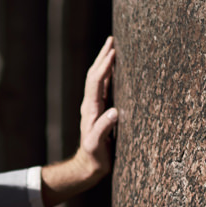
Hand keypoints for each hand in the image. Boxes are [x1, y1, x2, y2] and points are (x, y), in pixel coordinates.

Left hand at [75, 36, 118, 181]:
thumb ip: (103, 129)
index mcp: (91, 109)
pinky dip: (110, 75)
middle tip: (112, 40)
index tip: (113, 51)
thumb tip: (115, 112)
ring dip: (105, 63)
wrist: (89, 166)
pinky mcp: (101, 111)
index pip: (96, 82)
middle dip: (103, 57)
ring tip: (114, 48)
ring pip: (99, 79)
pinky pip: (105, 88)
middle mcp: (91, 105)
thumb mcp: (97, 146)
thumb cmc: (94, 157)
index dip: (104, 66)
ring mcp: (95, 107)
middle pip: (95, 75)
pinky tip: (116, 69)